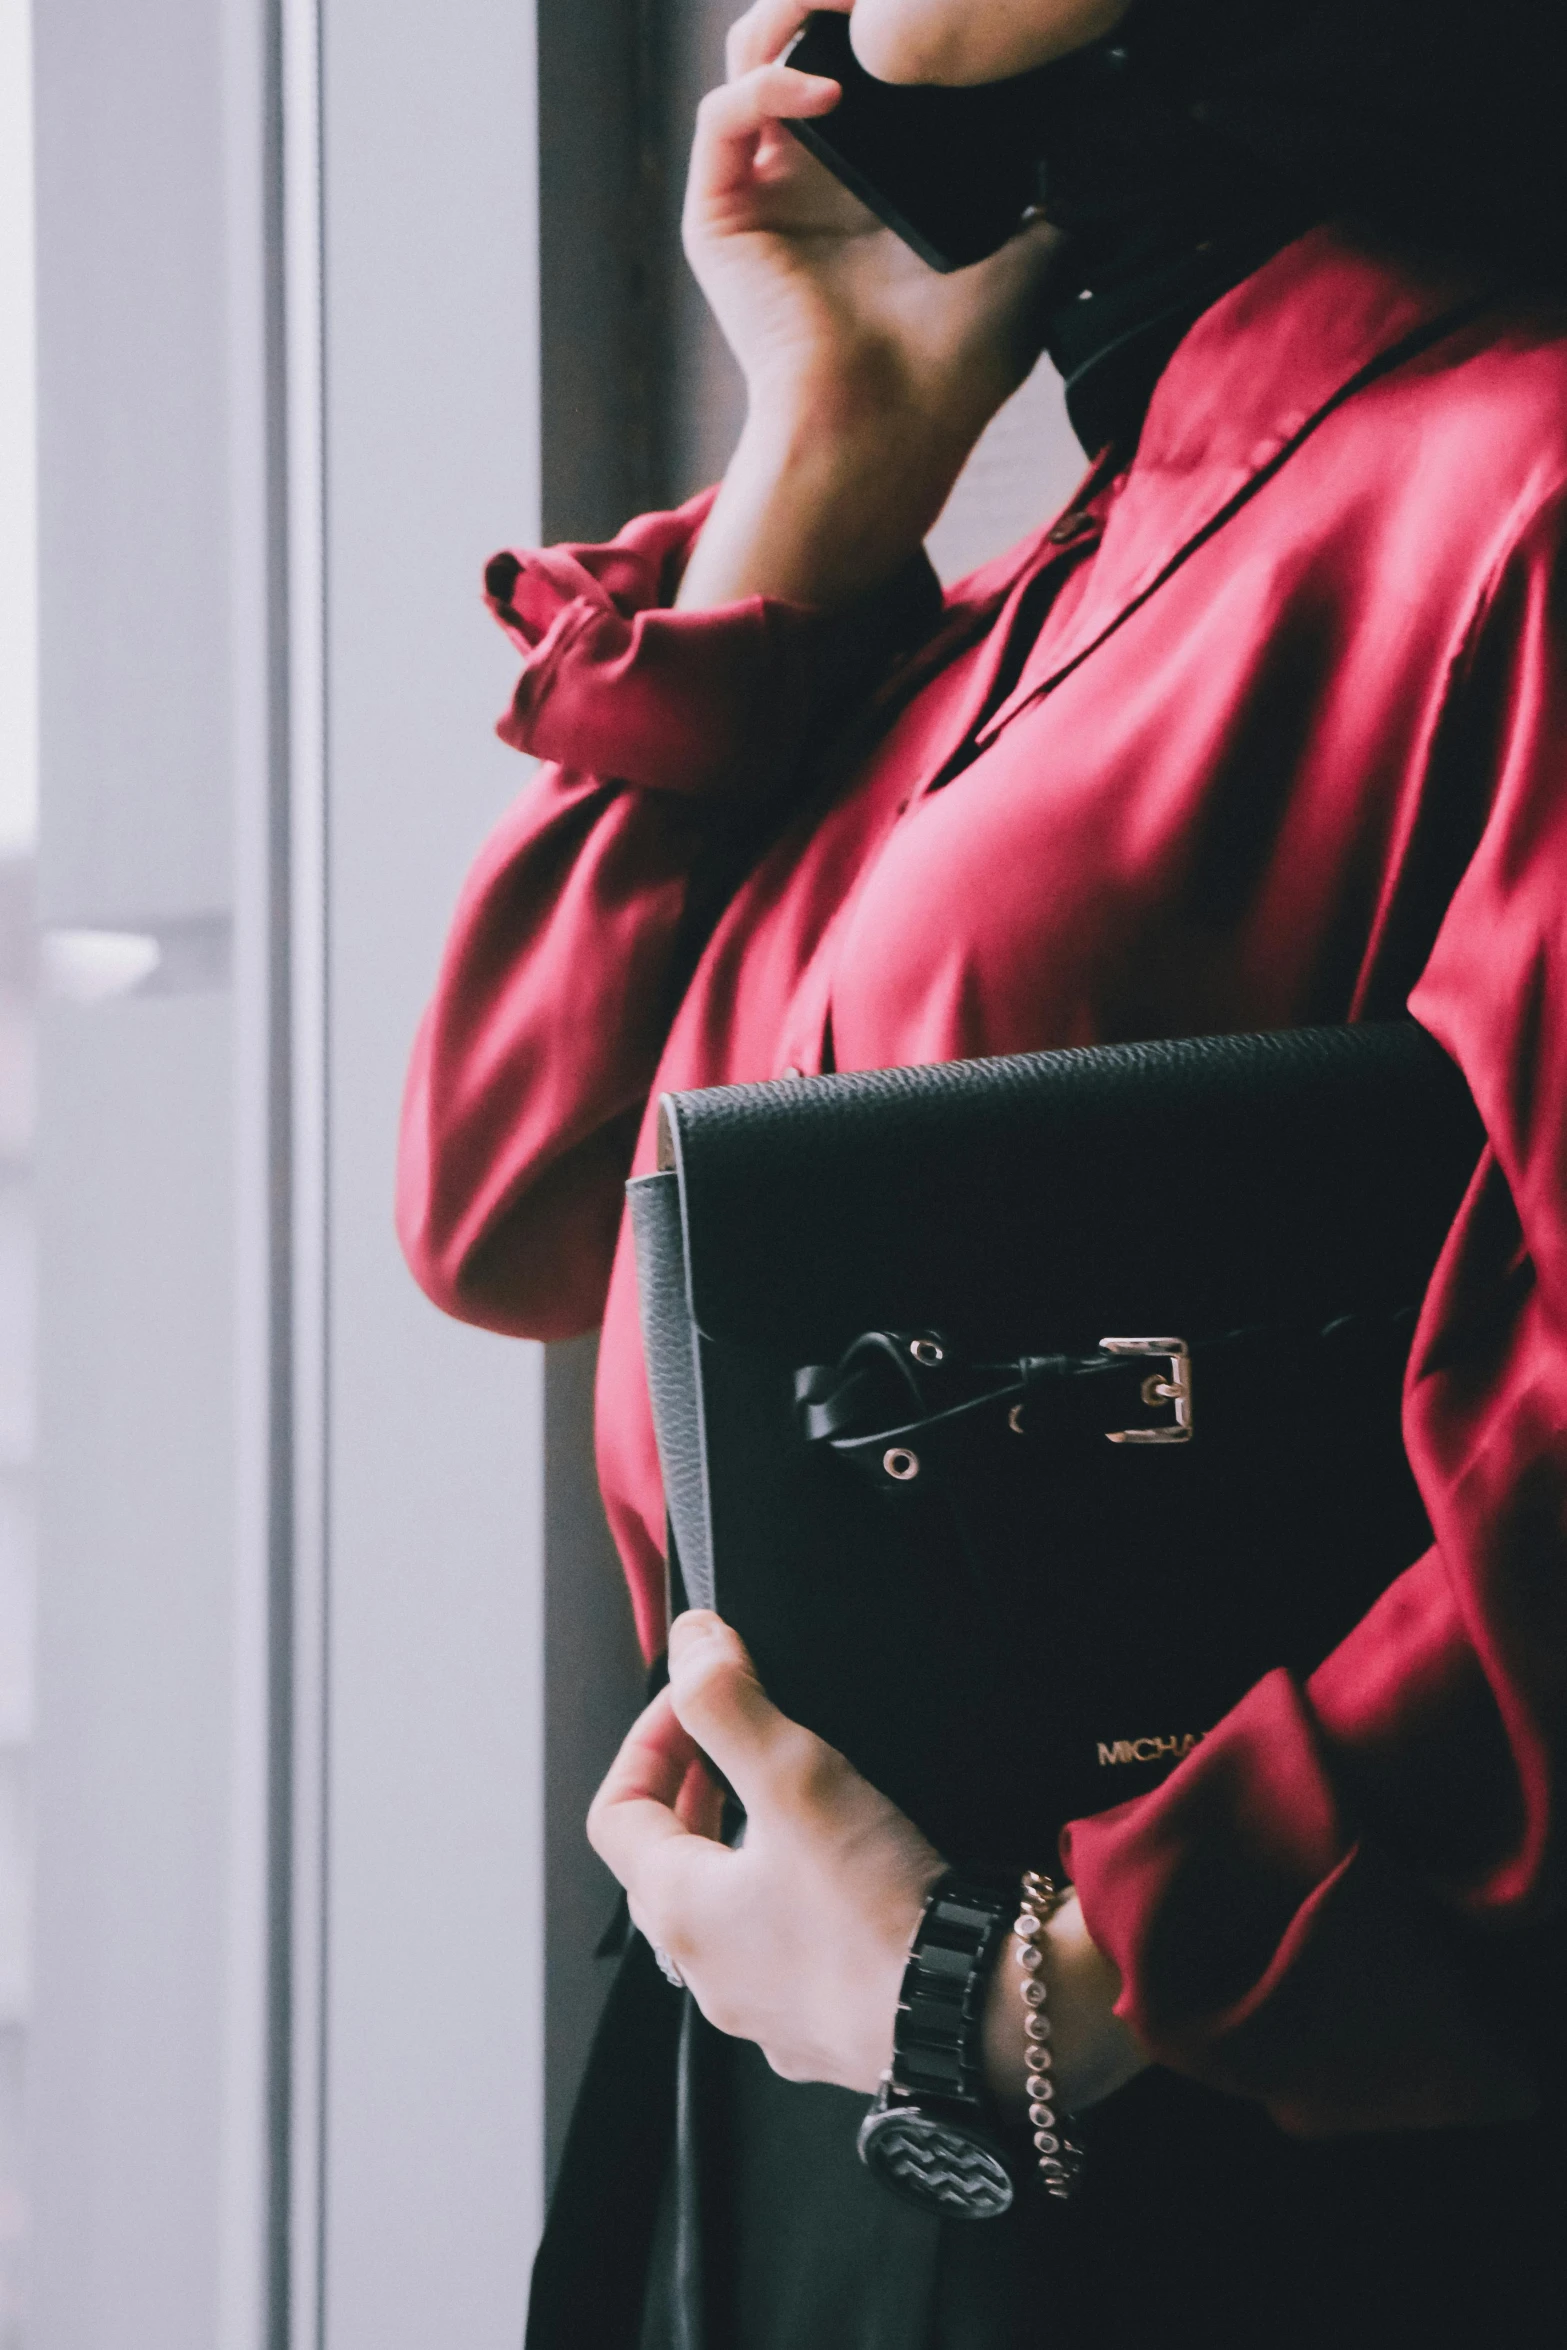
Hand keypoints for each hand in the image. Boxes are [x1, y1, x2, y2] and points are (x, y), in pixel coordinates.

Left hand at [589, 1611, 942, 2086]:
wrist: (973, 2019)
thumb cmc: (877, 1913)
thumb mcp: (794, 1776)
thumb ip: (727, 1702)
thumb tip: (688, 1644)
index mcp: (679, 1912)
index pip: (616, 1812)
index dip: (648, 1740)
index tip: (697, 1701)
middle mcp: (708, 1973)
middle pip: (667, 1864)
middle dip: (694, 1791)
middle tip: (736, 1744)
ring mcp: (765, 2010)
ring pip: (727, 1913)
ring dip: (744, 1849)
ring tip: (795, 1803)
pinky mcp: (827, 2027)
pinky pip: (788, 1955)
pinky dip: (798, 1904)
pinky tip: (848, 1878)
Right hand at [675, 1, 1063, 608]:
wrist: (892, 432)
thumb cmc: (955, 367)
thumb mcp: (1031, 252)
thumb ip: (1052, 183)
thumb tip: (1099, 121)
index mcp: (875, 178)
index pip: (868, 59)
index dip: (892, 18)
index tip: (941, 0)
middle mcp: (812, 176)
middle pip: (801, 38)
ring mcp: (761, 194)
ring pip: (749, 58)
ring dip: (792, 15)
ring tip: (851, 7)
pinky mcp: (719, 220)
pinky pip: (721, 117)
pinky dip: (765, 85)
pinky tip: (829, 91)